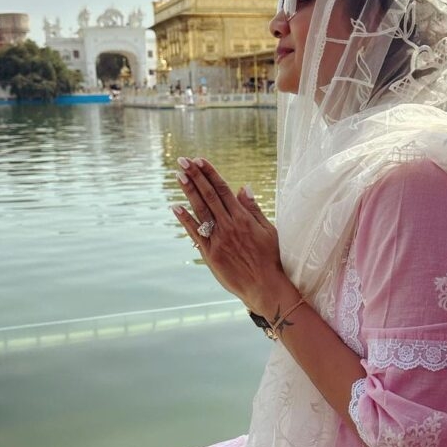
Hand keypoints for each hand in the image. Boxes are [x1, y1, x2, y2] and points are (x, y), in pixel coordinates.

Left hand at [171, 157, 291, 313]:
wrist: (265, 286)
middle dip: (195, 176)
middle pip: (209, 196)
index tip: (199, 160)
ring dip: (189, 191)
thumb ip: (253, 209)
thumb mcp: (268, 230)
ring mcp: (218, 239)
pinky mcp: (210, 254)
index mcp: (243, 218)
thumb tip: (244, 187)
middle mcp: (229, 225)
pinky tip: (175, 207)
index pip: (223, 189)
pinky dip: (185, 219)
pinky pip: (196, 233)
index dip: (210, 173)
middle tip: (183, 160)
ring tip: (178, 175)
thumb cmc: (270, 258)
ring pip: (201, 210)